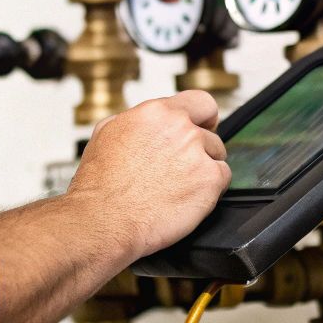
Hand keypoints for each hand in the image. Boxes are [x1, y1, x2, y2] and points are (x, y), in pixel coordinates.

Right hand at [67, 91, 229, 259]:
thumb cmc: (100, 185)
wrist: (104, 220)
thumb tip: (149, 121)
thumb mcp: (106, 133)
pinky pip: (223, 178)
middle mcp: (180, 128)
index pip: (201, 102)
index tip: (203, 127)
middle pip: (210, 133)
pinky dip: (211, 190)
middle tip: (184, 168)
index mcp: (156, 113)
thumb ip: (136, 120)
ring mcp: (198, 152)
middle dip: (201, 149)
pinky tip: (188, 198)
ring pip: (217, 156)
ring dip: (204, 170)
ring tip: (178, 187)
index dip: (203, 118)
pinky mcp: (210, 179)